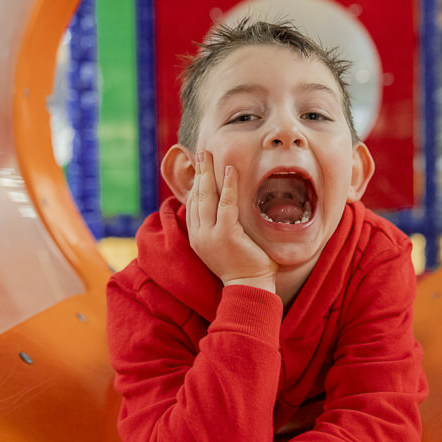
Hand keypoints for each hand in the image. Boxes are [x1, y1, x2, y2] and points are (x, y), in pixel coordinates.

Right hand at [187, 151, 276, 291]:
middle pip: (195, 196)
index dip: (195, 184)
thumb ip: (221, 228)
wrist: (249, 288)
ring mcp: (209, 235)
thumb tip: (226, 211)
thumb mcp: (224, 246)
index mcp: (197, 237)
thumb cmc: (244, 267)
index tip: (199, 168)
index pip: (192, 205)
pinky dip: (227, 185)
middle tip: (201, 153)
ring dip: (207, 173)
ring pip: (206, 197)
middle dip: (198, 173)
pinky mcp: (225, 234)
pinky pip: (225, 204)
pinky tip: (230, 170)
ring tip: (209, 154)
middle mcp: (199, 235)